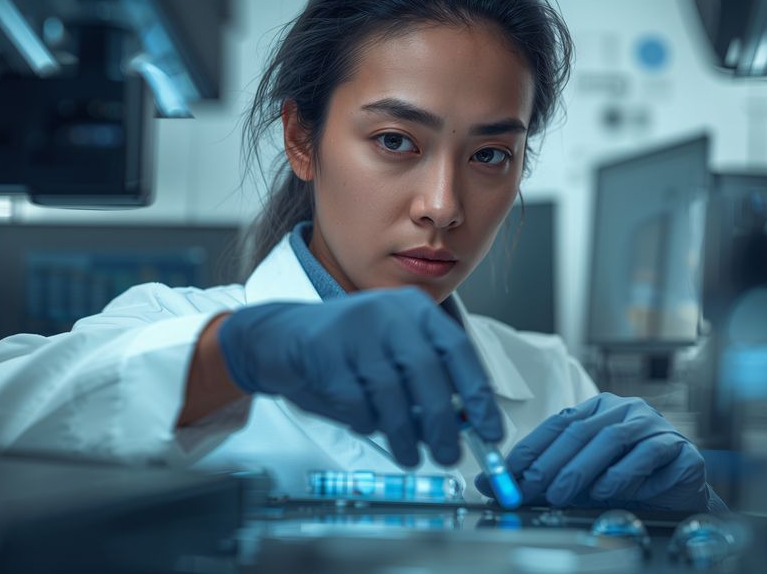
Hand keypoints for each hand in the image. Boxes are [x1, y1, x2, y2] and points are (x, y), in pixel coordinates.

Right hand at [217, 287, 502, 466]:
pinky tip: (363, 424)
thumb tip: (463, 425)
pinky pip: (355, 400)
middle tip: (449, 455)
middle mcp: (390, 311)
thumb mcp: (392, 357)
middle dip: (442, 422)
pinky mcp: (325, 349)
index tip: (490, 431)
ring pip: (392, 392)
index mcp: (415, 310)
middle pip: (428, 373)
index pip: (458, 351)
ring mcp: (356, 327)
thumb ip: (425, 383)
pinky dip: (363, 421)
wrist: (277, 337)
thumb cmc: (343, 352)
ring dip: (404, 433)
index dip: (478, 395)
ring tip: (410, 456)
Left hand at [476, 393, 707, 510]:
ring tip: (561, 494)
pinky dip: (623, 474)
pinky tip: (607, 491)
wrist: (678, 497)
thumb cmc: (626, 482)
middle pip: (581, 431)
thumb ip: (540, 480)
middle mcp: (624, 411)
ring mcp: (652, 425)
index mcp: (598, 409)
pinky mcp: (677, 447)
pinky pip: (647, 455)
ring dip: (581, 469)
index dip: (531, 447)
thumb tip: (489, 483)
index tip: (508, 472)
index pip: (558, 423)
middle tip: (532, 487)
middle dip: (551, 462)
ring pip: (611, 439)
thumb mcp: (579, 480)